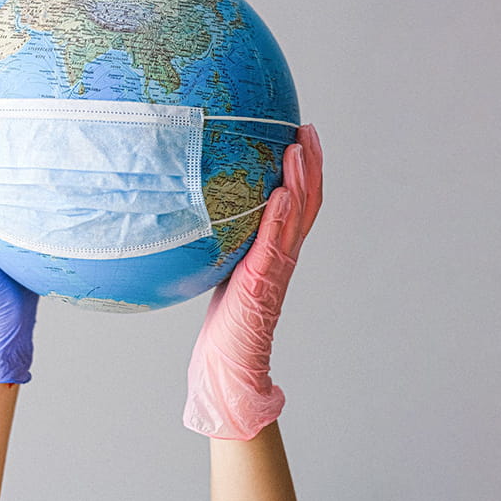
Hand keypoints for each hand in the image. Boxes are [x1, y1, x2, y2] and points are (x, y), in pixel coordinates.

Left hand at [183, 123, 322, 439]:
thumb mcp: (218, 273)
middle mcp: (280, 258)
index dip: (304, 171)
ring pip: (296, 220)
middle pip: (306, 204)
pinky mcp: (260, 286)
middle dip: (310, 165)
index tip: (301, 135)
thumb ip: (219, 245)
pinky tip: (282, 194)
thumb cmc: (223, 327)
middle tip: (307, 130)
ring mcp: (274, 271)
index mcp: (272, 253)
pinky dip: (281, 219)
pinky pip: (273, 246)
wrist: (228, 370)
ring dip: (302, 182)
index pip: (296, 204)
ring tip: (299, 149)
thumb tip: (190, 212)